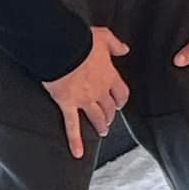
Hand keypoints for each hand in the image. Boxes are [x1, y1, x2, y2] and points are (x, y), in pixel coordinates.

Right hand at [43, 28, 130, 159]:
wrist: (63, 47)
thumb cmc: (82, 40)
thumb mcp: (104, 37)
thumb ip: (116, 44)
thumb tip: (125, 49)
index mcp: (109, 75)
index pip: (121, 92)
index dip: (121, 99)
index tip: (120, 103)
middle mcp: (100, 90)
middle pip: (109, 106)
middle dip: (111, 114)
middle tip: (110, 120)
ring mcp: (84, 99)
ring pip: (96, 117)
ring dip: (101, 125)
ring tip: (103, 132)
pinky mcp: (67, 104)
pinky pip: (72, 125)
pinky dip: (75, 140)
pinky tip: (78, 153)